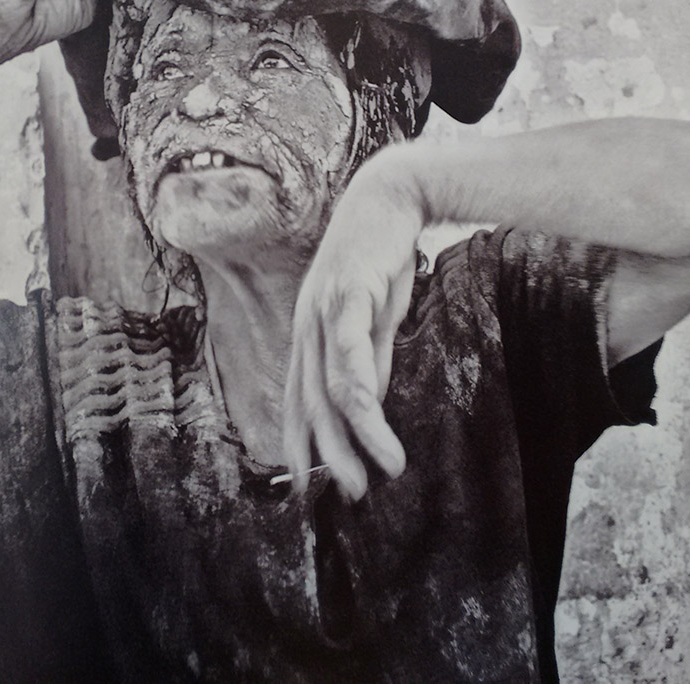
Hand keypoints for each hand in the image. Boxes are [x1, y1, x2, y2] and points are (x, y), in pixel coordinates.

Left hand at [283, 154, 422, 499]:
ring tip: (380, 471)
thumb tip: (369, 401)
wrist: (392, 195)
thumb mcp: (375, 318)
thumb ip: (369, 357)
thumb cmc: (381, 257)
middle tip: (352, 494)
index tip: (311, 484)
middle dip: (328, 455)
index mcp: (310, 333)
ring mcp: (322, 309)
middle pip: (309, 403)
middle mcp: (307, 325)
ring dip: (354, 435)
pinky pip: (348, 351)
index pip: (298, 399)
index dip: (301, 443)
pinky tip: (371, 419)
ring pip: (329, 387)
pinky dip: (359, 389)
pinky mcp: (346, 293)